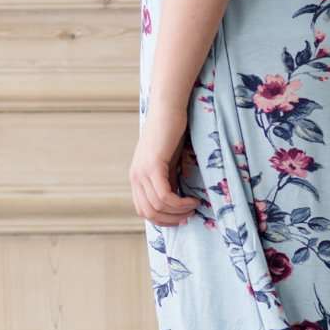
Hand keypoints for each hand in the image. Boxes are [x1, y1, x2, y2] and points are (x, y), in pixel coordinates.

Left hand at [129, 99, 200, 226]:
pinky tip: (192, 199)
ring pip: (157, 206)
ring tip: (194, 205)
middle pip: (149, 213)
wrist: (168, 109)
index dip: (163, 220)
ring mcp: (141, 172)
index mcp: (136, 177)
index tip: (182, 216)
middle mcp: (135, 177)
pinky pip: (164, 196)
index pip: (143, 210)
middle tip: (190, 214)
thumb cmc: (172, 133)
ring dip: (179, 211)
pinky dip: (179, 203)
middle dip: (171, 220)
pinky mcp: (152, 166)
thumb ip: (168, 181)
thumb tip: (176, 203)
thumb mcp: (168, 162)